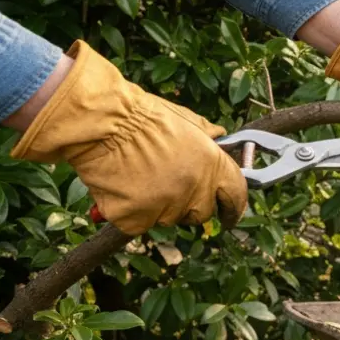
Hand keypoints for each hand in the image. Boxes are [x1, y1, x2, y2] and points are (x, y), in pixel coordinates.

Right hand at [11, 42, 247, 235]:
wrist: (103, 124)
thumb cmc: (142, 117)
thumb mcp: (185, 120)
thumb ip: (207, 135)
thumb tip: (220, 137)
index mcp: (213, 165)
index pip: (236, 196)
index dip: (234, 207)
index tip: (231, 214)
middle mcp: (195, 190)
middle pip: (201, 213)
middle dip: (190, 204)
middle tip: (169, 186)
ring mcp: (166, 208)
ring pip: (168, 218)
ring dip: (159, 206)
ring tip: (139, 176)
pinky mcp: (136, 220)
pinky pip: (138, 223)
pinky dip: (130, 212)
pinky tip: (121, 187)